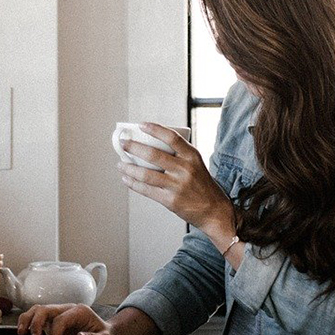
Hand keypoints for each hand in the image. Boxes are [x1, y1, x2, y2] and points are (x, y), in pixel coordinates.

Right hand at [17, 304, 119, 334]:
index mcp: (79, 312)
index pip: (61, 319)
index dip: (54, 334)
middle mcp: (67, 310)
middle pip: (45, 309)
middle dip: (36, 324)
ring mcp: (59, 314)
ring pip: (38, 310)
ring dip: (28, 320)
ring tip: (21, 332)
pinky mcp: (53, 321)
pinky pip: (37, 317)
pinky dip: (28, 322)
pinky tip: (23, 331)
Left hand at [117, 123, 234, 237]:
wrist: (214, 210)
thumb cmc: (202, 185)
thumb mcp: (196, 164)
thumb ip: (179, 155)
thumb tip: (151, 145)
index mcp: (192, 156)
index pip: (172, 137)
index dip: (155, 129)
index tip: (141, 125)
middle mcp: (185, 169)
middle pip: (153, 154)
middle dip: (134, 147)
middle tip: (123, 143)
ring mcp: (177, 185)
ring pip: (146, 174)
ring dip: (129, 168)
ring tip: (120, 164)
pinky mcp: (170, 200)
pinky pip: (147, 190)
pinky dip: (133, 184)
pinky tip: (126, 179)